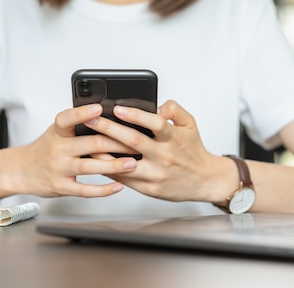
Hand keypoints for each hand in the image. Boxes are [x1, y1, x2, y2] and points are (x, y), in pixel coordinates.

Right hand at [11, 103, 136, 197]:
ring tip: (133, 163)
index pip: (67, 119)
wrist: (21, 170)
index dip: (82, 113)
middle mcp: (57, 149)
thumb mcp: (55, 132)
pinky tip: (118, 186)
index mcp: (56, 132)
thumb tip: (108, 118)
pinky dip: (104, 189)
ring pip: (91, 166)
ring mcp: (59, 169)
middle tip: (137, 141)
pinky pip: (85, 190)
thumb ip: (76, 126)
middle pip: (91, 143)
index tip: (99, 108)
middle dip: (117, 142)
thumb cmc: (45, 149)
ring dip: (114, 165)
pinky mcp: (61, 186)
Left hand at [81, 100, 224, 201]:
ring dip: (104, 153)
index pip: (156, 124)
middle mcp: (164, 156)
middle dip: (110, 129)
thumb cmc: (193, 151)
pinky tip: (95, 160)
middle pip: (134, 142)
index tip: (118, 108)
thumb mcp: (190, 124)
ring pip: (125, 164)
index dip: (136, 115)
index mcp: (174, 139)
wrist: (205, 181)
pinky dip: (109, 169)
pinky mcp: (149, 188)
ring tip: (87, 141)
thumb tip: (158, 105)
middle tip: (92, 120)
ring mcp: (156, 174)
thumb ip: (174, 110)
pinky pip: (125, 178)